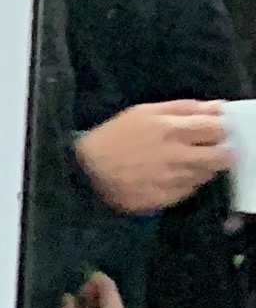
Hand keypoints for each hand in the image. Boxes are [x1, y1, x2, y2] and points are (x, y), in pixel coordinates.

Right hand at [76, 99, 231, 214]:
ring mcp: (173, 180)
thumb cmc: (113, 137)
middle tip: (206, 149)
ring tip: (179, 163)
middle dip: (219, 151)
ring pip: (207, 174)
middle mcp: (177, 156)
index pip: (218, 129)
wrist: (84, 172)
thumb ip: (185, 108)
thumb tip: (218, 108)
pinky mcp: (167, 199)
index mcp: (172, 129)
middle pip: (222, 156)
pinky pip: (190, 190)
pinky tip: (168, 176)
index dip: (219, 129)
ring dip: (200, 168)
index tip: (212, 131)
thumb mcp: (144, 112)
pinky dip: (185, 182)